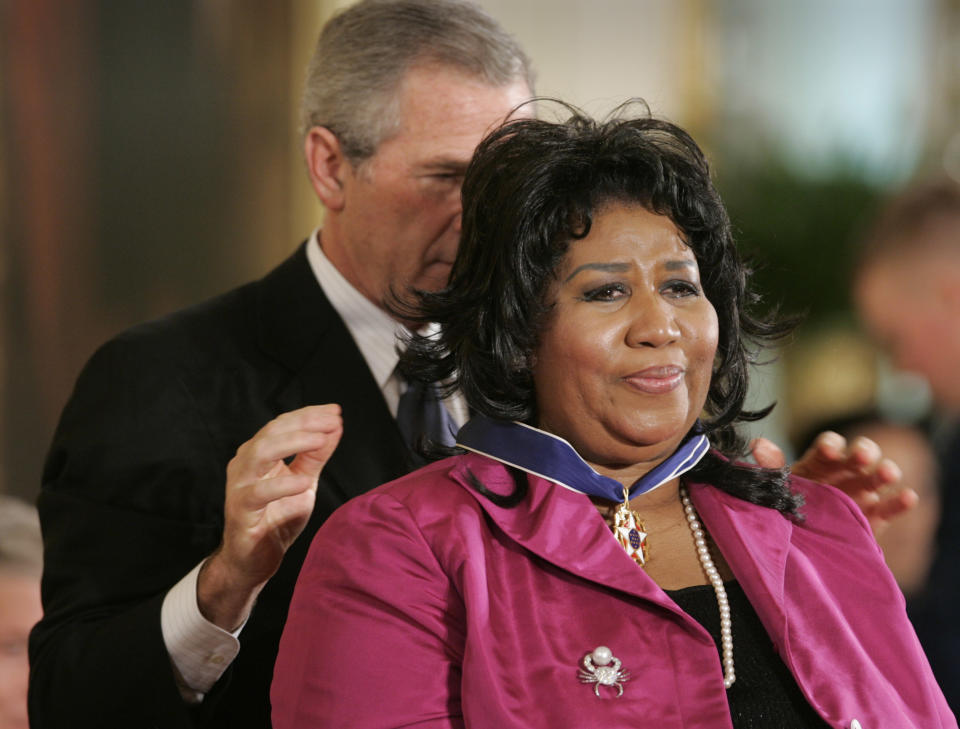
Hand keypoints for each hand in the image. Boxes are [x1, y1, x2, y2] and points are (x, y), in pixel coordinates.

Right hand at [198, 404, 342, 629]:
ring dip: (292, 443)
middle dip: (304, 424)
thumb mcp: (303, 481)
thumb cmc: (277, 517)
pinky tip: (303, 482)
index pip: (283, 424)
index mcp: (259, 453)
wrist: (254, 560)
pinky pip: (258, 493)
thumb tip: (335, 426)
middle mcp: (245, 464)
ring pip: (259, 453)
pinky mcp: (240, 511)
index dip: (309, 415)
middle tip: (332, 422)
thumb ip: (316, 455)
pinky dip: (282, 485)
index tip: (335, 411)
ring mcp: (240, 486)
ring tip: (320, 441)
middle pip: (271, 432)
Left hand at [751, 431, 914, 536]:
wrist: (799, 548)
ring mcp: (860, 494)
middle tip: (862, 457)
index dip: (831, 445)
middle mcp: (843, 474)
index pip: (829, 446)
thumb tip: (758, 445)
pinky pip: (890, 508)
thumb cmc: (786, 510)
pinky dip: (901, 501)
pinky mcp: (874, 517)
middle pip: (859, 455)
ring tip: (886, 473)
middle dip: (863, 451)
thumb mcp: (777, 490)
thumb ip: (772, 468)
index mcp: (818, 463)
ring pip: (877, 477)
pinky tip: (909, 497)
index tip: (829, 450)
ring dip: (885, 471)